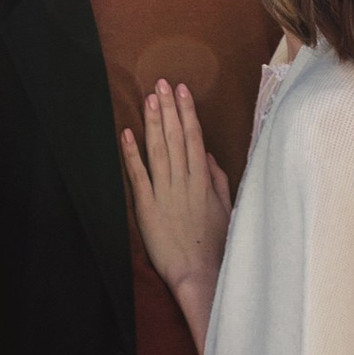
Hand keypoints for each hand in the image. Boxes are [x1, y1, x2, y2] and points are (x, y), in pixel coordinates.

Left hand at [118, 76, 232, 354]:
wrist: (198, 272)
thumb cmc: (215, 244)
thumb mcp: (225, 209)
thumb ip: (218, 179)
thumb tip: (207, 155)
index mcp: (204, 181)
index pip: (194, 138)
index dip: (187, 112)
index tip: (182, 91)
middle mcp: (185, 182)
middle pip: (175, 138)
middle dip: (168, 109)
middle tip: (161, 83)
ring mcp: (165, 193)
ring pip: (158, 150)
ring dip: (153, 123)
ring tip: (149, 99)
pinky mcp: (148, 207)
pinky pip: (140, 176)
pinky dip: (133, 153)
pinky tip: (128, 133)